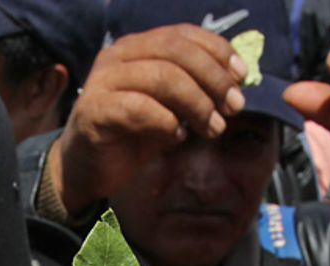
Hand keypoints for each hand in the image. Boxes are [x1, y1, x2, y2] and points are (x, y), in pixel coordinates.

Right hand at [49, 25, 249, 213]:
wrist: (88, 167)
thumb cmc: (132, 133)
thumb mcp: (170, 106)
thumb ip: (195, 88)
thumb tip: (237, 82)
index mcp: (137, 47)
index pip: (182, 34)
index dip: (217, 51)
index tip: (241, 77)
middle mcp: (118, 56)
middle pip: (175, 51)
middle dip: (212, 78)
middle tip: (233, 106)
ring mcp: (103, 81)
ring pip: (161, 77)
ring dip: (197, 104)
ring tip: (213, 128)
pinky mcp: (94, 111)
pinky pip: (140, 109)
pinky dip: (167, 124)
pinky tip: (177, 138)